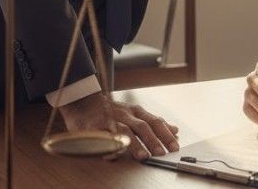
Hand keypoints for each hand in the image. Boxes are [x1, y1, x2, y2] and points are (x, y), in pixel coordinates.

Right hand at [58, 92, 178, 160]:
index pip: (155, 122)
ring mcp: (110, 119)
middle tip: (161, 153)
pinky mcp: (94, 126)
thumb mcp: (135, 113)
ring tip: (142, 156)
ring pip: (124, 130)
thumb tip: (175, 130)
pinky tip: (115, 154)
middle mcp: (124, 114)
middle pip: (142, 126)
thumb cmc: (110, 110)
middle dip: (153, 140)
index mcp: (136, 111)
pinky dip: (110, 144)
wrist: (82, 100)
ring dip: (134, 144)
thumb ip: (153, 122)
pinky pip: (103, 135)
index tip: (175, 146)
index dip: (165, 134)